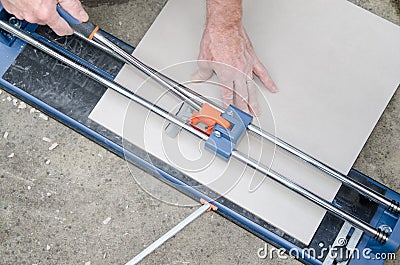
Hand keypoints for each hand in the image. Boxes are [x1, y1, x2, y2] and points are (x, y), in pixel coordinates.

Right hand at [0, 0, 87, 34]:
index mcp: (45, 13)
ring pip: (35, 15)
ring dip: (40, 8)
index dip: (69, 27)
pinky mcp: (10, 6)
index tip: (72, 24)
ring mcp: (19, 12)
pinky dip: (28, 4)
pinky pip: (23, 10)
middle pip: (49, 21)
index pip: (63, 30)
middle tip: (53, 0)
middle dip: (53, 13)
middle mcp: (31, 16)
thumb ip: (72, 6)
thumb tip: (81, 16)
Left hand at [192, 0, 276, 114]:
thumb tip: (198, 78)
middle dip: (243, 108)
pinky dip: (268, 81)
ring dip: (254, 101)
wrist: (225, 25)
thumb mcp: (204, 59)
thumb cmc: (216, 39)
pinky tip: (272, 88)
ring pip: (251, 87)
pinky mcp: (253, 59)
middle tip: (245, 118)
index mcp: (225, 75)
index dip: (228, 106)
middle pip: (241, 95)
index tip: (230, 113)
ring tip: (256, 110)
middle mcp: (237, 72)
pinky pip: (262, 72)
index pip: (227, 95)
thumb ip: (202, 72)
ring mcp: (247, 66)